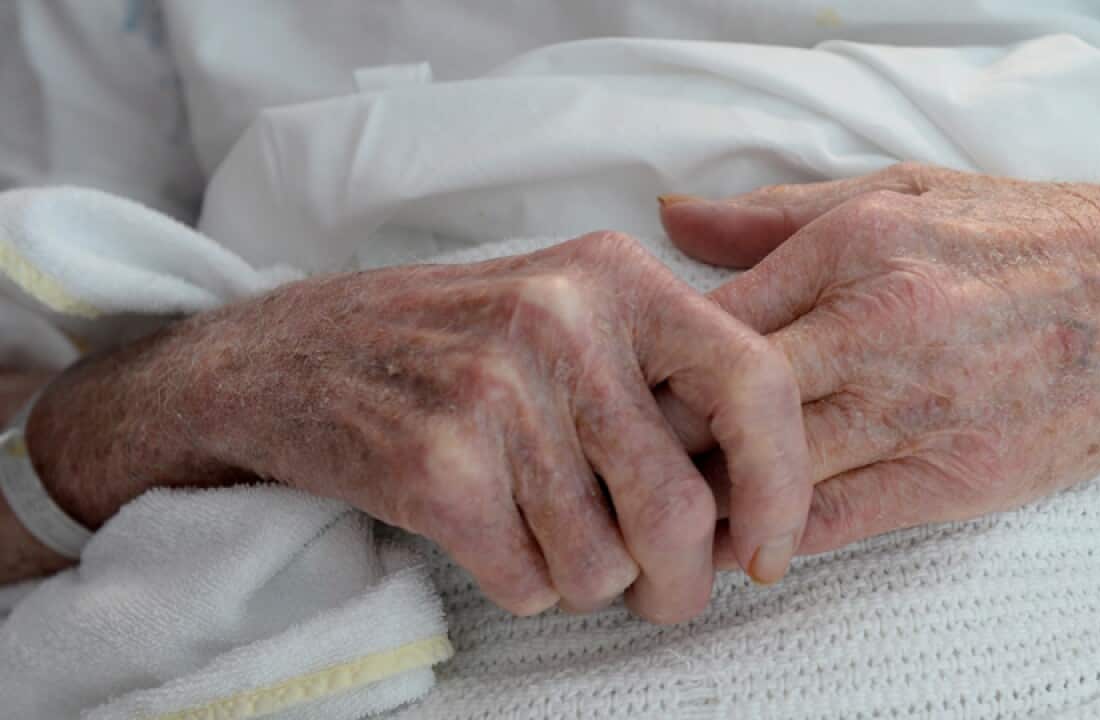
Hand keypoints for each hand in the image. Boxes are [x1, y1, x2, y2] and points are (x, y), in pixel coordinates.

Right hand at [26, 232, 810, 621]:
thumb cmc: (453, 344)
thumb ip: (666, 379)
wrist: (288, 356)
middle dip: (680, 580)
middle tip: (660, 588)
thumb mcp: (568, 311)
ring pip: (603, 564)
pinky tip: (487, 533)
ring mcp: (493, 390)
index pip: (755, 384)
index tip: (765, 552)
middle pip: (680, 506)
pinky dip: (520, 584)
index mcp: (615, 274)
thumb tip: (758, 501)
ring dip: (585, 579)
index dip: (781, 487)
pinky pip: (529, 584)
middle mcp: (561, 319)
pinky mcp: (435, 464)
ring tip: (542, 529)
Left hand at [658, 163, 1099, 559]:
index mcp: (855, 244)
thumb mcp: (903, 193)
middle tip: (632, 460)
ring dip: (709, 496)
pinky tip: (748, 536)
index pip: (710, 320)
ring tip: (673, 508)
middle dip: (664, 437)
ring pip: (770, 470)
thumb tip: (671, 220)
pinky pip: (836, 521)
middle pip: (724, 399)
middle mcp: (880, 325)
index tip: (634, 388)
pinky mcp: (959, 477)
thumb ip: (777, 216)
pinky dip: (777, 536)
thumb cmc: (1027, 238)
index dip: (655, 364)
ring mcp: (922, 407)